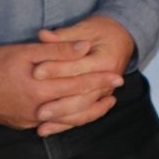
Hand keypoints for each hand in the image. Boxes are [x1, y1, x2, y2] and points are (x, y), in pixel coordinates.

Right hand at [0, 38, 114, 131]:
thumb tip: (86, 46)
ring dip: (85, 112)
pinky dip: (65, 117)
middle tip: (116, 90)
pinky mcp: (19, 124)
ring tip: (102, 103)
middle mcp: (34, 110)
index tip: (118, 77)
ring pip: (64, 120)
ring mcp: (26, 120)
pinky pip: (48, 123)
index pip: (77, 86)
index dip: (99, 81)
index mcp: (38, 90)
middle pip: (75, 107)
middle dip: (98, 98)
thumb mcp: (28, 51)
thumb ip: (58, 50)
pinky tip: (77, 111)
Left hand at [29, 15, 135, 133]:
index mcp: (106, 59)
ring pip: (84, 110)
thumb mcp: (84, 28)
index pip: (78, 67)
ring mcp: (106, 91)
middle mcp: (110, 78)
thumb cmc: (101, 31)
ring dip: (62, 118)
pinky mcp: (99, 100)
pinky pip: (83, 116)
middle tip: (38, 109)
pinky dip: (64, 124)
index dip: (56, 69)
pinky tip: (46, 129)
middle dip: (59, 103)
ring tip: (40, 121)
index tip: (35, 72)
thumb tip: (42, 35)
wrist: (123, 38)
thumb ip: (63, 36)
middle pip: (83, 95)